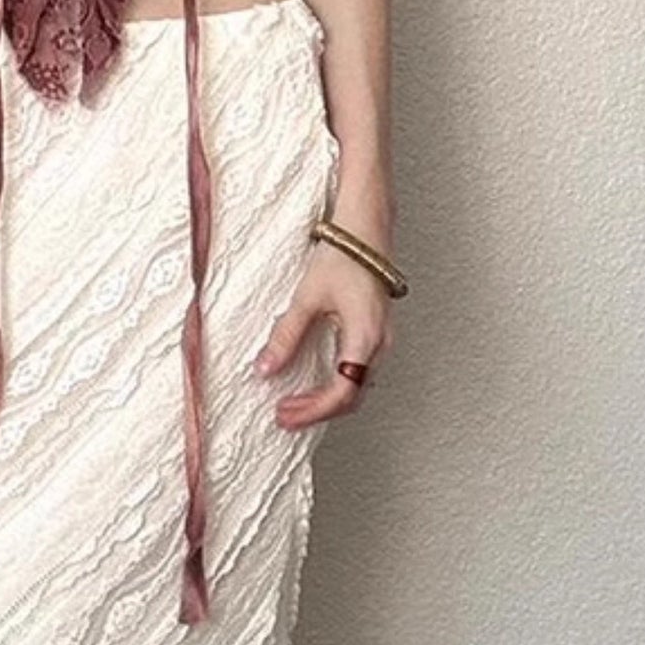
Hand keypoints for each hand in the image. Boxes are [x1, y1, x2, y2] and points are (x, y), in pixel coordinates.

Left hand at [252, 233, 394, 430]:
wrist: (366, 227)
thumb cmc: (343, 254)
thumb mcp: (307, 297)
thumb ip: (286, 336)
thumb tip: (264, 369)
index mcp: (365, 336)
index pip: (342, 392)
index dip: (312, 410)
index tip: (285, 415)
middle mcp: (379, 343)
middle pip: (352, 397)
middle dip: (316, 412)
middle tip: (284, 417)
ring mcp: (380, 339)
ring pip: (357, 388)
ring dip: (325, 402)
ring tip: (294, 405)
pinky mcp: (375, 333)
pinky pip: (358, 372)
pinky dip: (335, 386)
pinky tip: (313, 385)